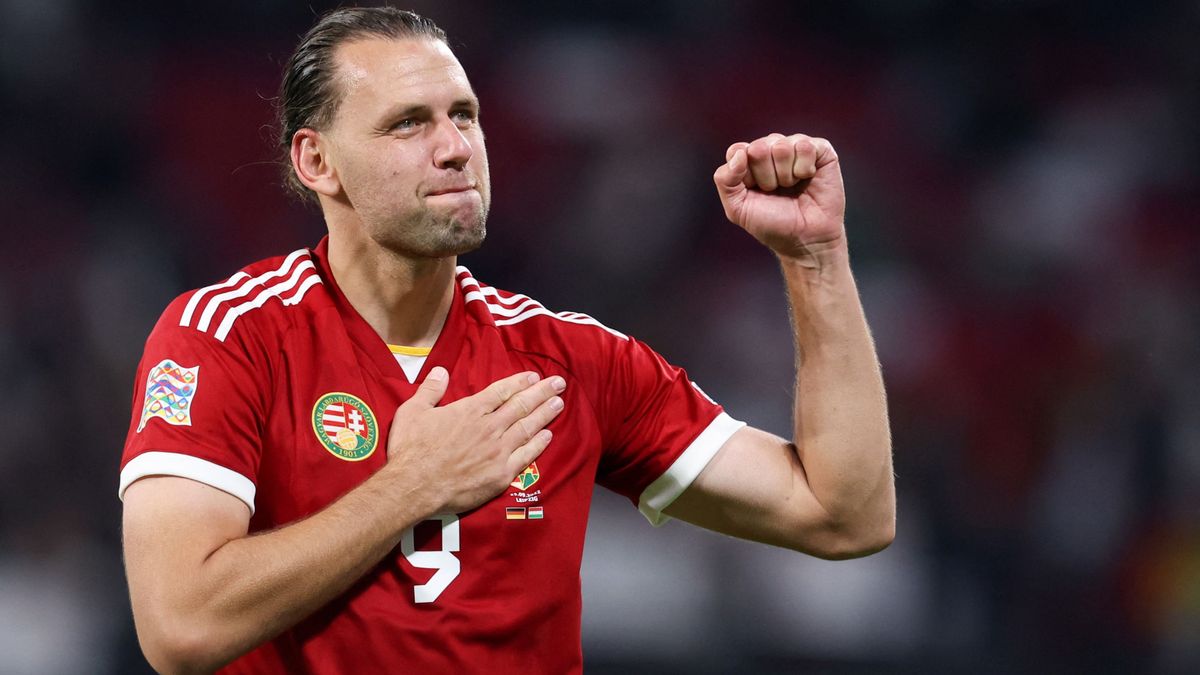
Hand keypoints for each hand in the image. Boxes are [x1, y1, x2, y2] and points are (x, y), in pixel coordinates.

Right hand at [383, 367, 564, 514]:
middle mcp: (489, 427)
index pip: (502, 391)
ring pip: (528, 428)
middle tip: (559, 384)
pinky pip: (526, 455)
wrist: (414, 486)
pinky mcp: (501, 474)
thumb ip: (430, 390)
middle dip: (542, 393)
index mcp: (470, 410)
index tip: (534, 376)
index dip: (520, 382)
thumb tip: (441, 371)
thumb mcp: (413, 411)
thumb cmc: (411, 449)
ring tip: (559, 404)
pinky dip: (539, 444)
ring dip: (545, 414)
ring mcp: (498, 451)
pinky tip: (548, 436)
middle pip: (521, 406)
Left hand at [713, 133, 845, 263]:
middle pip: (759, 148)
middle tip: (776, 191)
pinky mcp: (819, 149)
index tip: (756, 192)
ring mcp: (795, 147)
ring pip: (782, 146)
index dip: (746, 175)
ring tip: (792, 187)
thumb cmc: (772, 224)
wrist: (806, 240)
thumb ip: (725, 180)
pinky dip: (804, 168)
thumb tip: (740, 153)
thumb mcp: (738, 208)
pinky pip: (805, 146)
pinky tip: (807, 178)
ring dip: (786, 175)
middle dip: (767, 177)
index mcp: (749, 160)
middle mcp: (771, 149)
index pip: (738, 150)